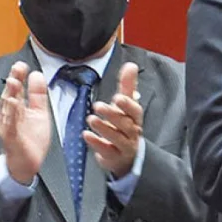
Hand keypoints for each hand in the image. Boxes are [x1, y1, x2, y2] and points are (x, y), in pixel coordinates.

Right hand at [0, 61, 50, 184]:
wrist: (26, 163)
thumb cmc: (31, 138)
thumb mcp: (39, 113)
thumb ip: (38, 95)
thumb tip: (37, 74)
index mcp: (18, 109)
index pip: (17, 90)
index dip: (18, 77)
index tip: (22, 64)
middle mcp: (11, 116)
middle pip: (10, 96)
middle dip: (13, 82)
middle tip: (17, 68)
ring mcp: (9, 128)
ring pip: (8, 110)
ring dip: (10, 95)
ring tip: (13, 82)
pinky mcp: (12, 140)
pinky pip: (10, 127)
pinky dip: (11, 116)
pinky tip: (14, 106)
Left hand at [84, 62, 142, 176]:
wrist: (127, 155)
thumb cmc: (125, 126)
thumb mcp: (127, 105)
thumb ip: (128, 85)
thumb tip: (131, 65)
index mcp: (135, 118)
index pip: (135, 111)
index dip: (127, 105)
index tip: (118, 97)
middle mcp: (132, 132)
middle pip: (125, 124)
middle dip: (113, 115)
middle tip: (98, 106)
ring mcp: (124, 146)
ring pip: (117, 138)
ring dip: (104, 128)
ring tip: (91, 119)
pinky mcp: (113, 156)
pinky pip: (106, 151)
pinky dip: (97, 143)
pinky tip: (86, 135)